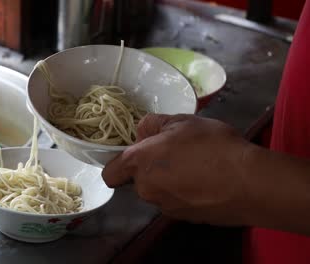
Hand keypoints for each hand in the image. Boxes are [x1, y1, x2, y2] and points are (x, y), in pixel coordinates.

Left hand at [102, 114, 252, 225]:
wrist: (249, 182)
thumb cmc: (211, 145)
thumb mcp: (181, 121)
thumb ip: (153, 125)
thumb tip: (142, 134)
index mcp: (139, 163)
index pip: (110, 173)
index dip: (118, 165)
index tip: (136, 155)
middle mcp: (146, 189)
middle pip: (138, 181)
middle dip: (151, 169)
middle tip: (176, 153)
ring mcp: (165, 207)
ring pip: (158, 191)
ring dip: (169, 181)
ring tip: (196, 166)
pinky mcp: (185, 218)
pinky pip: (177, 201)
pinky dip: (185, 193)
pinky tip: (206, 181)